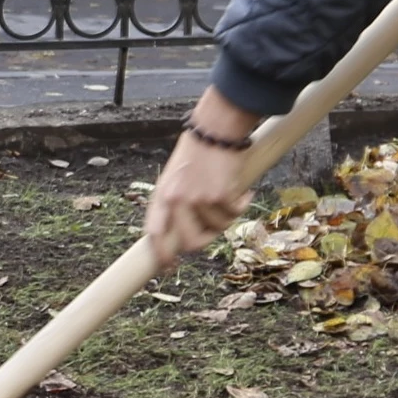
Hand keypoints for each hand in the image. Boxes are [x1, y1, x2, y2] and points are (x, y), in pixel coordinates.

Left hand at [142, 92, 262, 269]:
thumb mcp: (174, 177)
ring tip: (227, 198)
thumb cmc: (195, 153)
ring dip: (226, 217)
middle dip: (204, 241)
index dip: (161, 254)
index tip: (167, 266)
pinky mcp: (221, 195)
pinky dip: (241, 204)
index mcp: (162, 195)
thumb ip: (173, 204)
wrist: (215, 130)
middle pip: (190, 242)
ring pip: (217, 227)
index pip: (155, 233)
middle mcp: (177, 200)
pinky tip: (242, 191)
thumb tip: (180, 235)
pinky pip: (234, 212)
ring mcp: (199, 198)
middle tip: (212, 231)